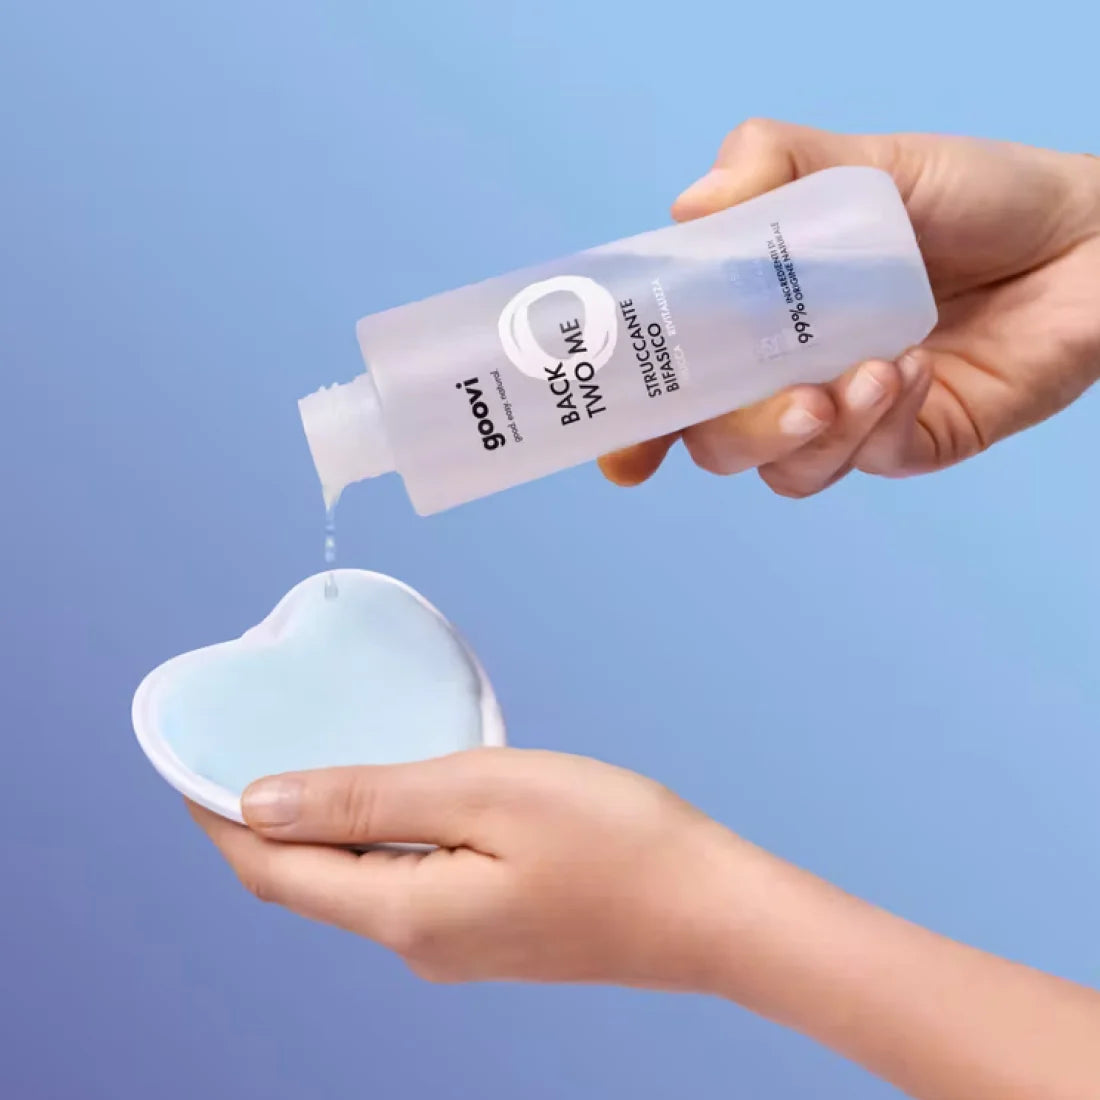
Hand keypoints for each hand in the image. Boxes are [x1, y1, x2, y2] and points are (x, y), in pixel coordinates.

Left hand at [191, 747, 1099, 1098]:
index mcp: (403, 913)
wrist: (710, 908)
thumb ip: (367, 801)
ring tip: (313, 761)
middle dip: (261, 823)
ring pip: (355, 883)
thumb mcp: (481, 794)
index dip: (219, 818)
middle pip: (307, 884)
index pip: (274, 871)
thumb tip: (259, 802)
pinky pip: (402, 884)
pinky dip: (376, 839)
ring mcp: (455, 945)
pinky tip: (395, 797)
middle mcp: (417, 944)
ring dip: (321, 828)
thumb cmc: (611, 839)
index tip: (189, 763)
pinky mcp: (488, 932)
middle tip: (243, 750)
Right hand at [599, 121, 1099, 497]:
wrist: (1085, 231)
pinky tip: (916, 364)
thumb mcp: (864, 164)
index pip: (677, 380)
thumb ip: (774, 165)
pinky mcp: (912, 441)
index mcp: (757, 317)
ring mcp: (849, 416)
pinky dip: (884, 419)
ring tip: (865, 374)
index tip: (622, 452)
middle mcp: (790, 374)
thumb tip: (690, 208)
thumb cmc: (970, 196)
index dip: (637, 426)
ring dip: (811, 434)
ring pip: (785, 470)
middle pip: (717, 442)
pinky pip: (873, 460)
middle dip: (736, 433)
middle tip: (791, 395)